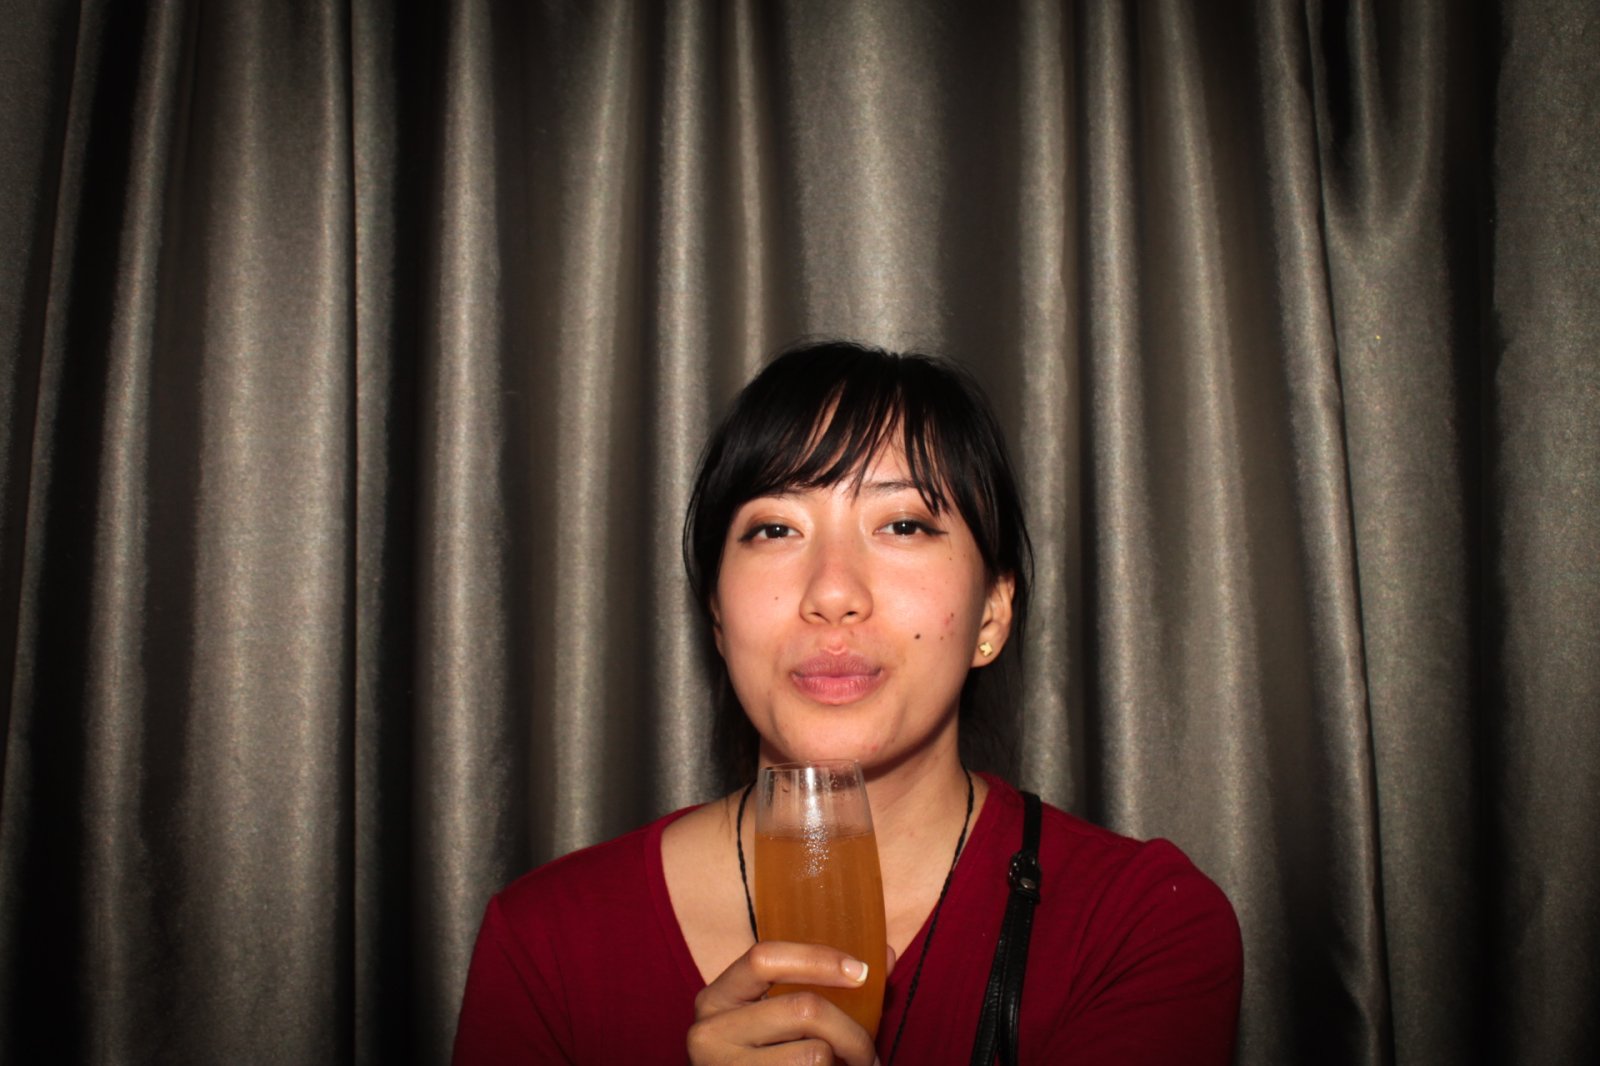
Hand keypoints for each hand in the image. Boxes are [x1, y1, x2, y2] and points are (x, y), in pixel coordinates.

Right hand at [687, 941, 894, 1064]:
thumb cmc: (770, 1060)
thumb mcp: (785, 1020)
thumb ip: (829, 988)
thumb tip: (883, 956)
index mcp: (718, 998)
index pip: (765, 958)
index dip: (817, 959)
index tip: (861, 972)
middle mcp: (709, 1032)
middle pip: (803, 1009)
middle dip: (852, 1032)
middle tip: (868, 1053)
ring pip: (814, 1054)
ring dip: (845, 1065)